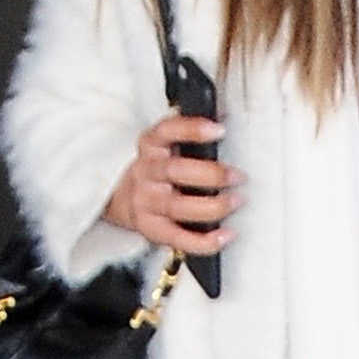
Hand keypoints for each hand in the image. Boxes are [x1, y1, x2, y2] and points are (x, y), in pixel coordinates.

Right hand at [103, 115, 241, 255]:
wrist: (119, 198)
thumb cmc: (156, 169)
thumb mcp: (165, 145)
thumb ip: (190, 134)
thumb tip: (226, 117)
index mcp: (150, 146)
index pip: (167, 131)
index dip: (192, 129)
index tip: (220, 129)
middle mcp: (146, 172)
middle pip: (175, 171)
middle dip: (211, 174)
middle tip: (238, 176)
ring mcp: (147, 202)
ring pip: (177, 206)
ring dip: (212, 206)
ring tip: (236, 201)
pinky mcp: (152, 229)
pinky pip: (178, 238)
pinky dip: (204, 241)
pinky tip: (225, 235)